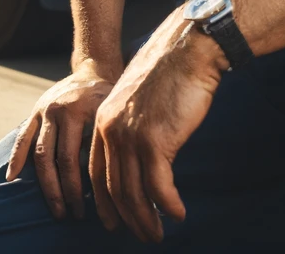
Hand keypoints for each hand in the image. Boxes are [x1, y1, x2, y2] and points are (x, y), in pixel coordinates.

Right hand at [6, 58, 120, 219]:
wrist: (94, 70)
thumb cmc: (111, 101)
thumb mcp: (117, 116)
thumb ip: (111, 143)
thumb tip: (115, 188)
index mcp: (91, 111)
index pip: (91, 157)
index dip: (96, 188)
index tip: (101, 212)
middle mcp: (67, 109)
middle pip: (65, 159)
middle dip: (70, 193)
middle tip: (76, 216)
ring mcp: (47, 109)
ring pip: (43, 154)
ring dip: (49, 187)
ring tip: (58, 210)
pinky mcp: (35, 110)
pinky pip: (22, 137)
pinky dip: (16, 158)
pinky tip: (11, 178)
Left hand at [89, 11, 227, 242]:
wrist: (187, 49)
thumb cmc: (169, 71)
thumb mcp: (138, 98)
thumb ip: (131, 124)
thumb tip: (139, 153)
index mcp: (103, 119)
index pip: (97, 172)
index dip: (106, 201)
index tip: (115, 221)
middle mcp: (110, 130)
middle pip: (113, 188)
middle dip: (126, 218)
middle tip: (141, 235)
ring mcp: (131, 136)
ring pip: (134, 193)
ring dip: (147, 220)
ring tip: (158, 234)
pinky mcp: (156, 141)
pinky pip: (159, 188)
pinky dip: (168, 205)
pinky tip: (178, 214)